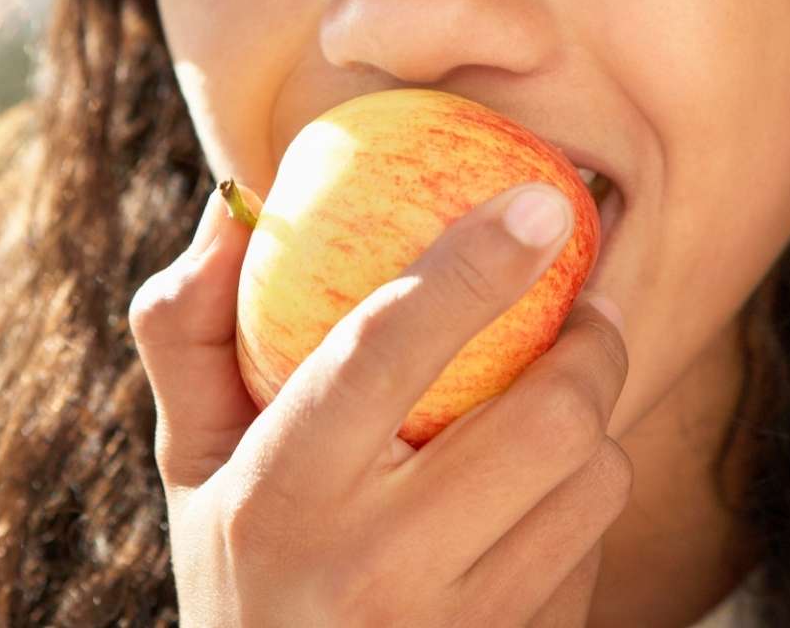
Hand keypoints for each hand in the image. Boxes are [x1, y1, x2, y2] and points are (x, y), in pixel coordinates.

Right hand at [128, 182, 630, 626]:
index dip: (476, 266)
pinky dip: (582, 499)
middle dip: (590, 342)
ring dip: (594, 422)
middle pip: (544, 418)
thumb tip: (236, 206)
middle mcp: (373, 568)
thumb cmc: (242, 564)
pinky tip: (538, 496)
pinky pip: (598, 545)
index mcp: (280, 495)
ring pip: (594, 478)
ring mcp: (458, 626)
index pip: (386, 351)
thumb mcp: (194, 460)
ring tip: (559, 399)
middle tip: (582, 309)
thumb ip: (191, 330)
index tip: (542, 204)